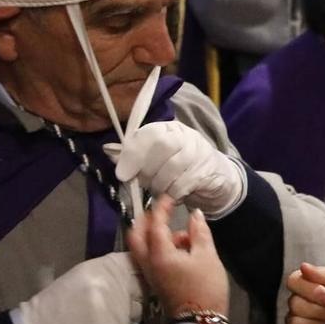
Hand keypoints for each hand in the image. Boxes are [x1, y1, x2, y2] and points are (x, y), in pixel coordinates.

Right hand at [10, 251, 144, 323]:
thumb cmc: (54, 304)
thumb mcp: (77, 277)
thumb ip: (105, 271)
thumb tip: (126, 269)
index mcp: (103, 266)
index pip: (132, 264)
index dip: (133, 273)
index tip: (130, 279)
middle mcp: (116, 283)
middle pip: (139, 287)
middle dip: (132, 295)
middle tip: (115, 304)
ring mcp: (121, 307)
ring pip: (136, 309)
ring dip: (126, 314)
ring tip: (103, 320)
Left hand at [107, 121, 247, 219]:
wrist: (215, 178)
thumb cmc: (179, 167)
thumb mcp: (155, 158)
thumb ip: (134, 154)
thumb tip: (109, 151)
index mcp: (168, 128)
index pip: (148, 133)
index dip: (133, 153)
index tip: (122, 174)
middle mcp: (185, 136)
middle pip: (161, 147)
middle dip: (147, 171)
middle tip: (145, 184)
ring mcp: (198, 152)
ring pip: (171, 168)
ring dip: (159, 185)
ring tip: (159, 189)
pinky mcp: (205, 171)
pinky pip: (181, 185)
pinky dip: (172, 194)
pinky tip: (172, 195)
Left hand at [128, 197, 229, 320]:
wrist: (201, 322)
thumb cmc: (205, 287)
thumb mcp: (207, 256)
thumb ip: (199, 232)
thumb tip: (194, 214)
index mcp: (160, 254)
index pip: (155, 224)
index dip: (161, 208)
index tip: (170, 197)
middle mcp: (148, 262)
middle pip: (136, 235)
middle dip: (145, 220)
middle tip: (160, 211)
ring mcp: (149, 273)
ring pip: (141, 246)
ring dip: (154, 234)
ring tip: (182, 235)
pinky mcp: (155, 280)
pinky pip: (149, 257)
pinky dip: (158, 246)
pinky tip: (180, 248)